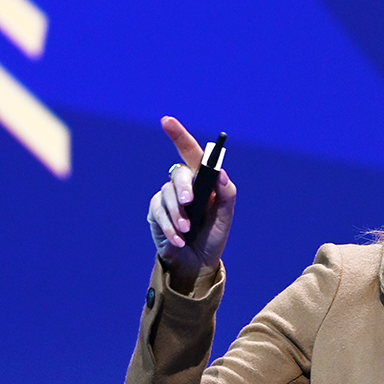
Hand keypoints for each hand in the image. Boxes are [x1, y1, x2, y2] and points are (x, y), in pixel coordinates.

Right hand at [147, 116, 235, 293]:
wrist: (197, 262)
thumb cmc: (213, 235)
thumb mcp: (225, 216)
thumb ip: (227, 194)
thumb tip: (221, 174)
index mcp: (202, 180)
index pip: (190, 152)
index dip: (178, 134)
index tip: (166, 120)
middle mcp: (182, 185)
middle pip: (178, 175)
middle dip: (183, 188)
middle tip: (189, 202)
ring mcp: (167, 198)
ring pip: (167, 196)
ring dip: (178, 215)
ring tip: (188, 232)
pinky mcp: (155, 213)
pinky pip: (159, 213)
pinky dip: (171, 228)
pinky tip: (180, 240)